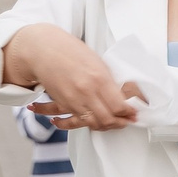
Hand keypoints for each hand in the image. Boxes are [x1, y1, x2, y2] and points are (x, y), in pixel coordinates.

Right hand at [7, 24, 143, 129]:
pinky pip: (76, 121)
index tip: (133, 113)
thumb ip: (110, 82)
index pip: (119, 106)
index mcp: (99, 78)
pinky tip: (94, 123)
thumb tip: (124, 97)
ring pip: (93, 123)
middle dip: (119, 123)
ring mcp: (73, 100)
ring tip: (112, 123)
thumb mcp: (98, 63)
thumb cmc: (71, 52)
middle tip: (126, 121)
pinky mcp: (63, 105)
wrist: (44, 50)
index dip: (129, 113)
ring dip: (105, 126)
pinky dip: (86, 124)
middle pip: (107, 119)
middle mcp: (86, 92)